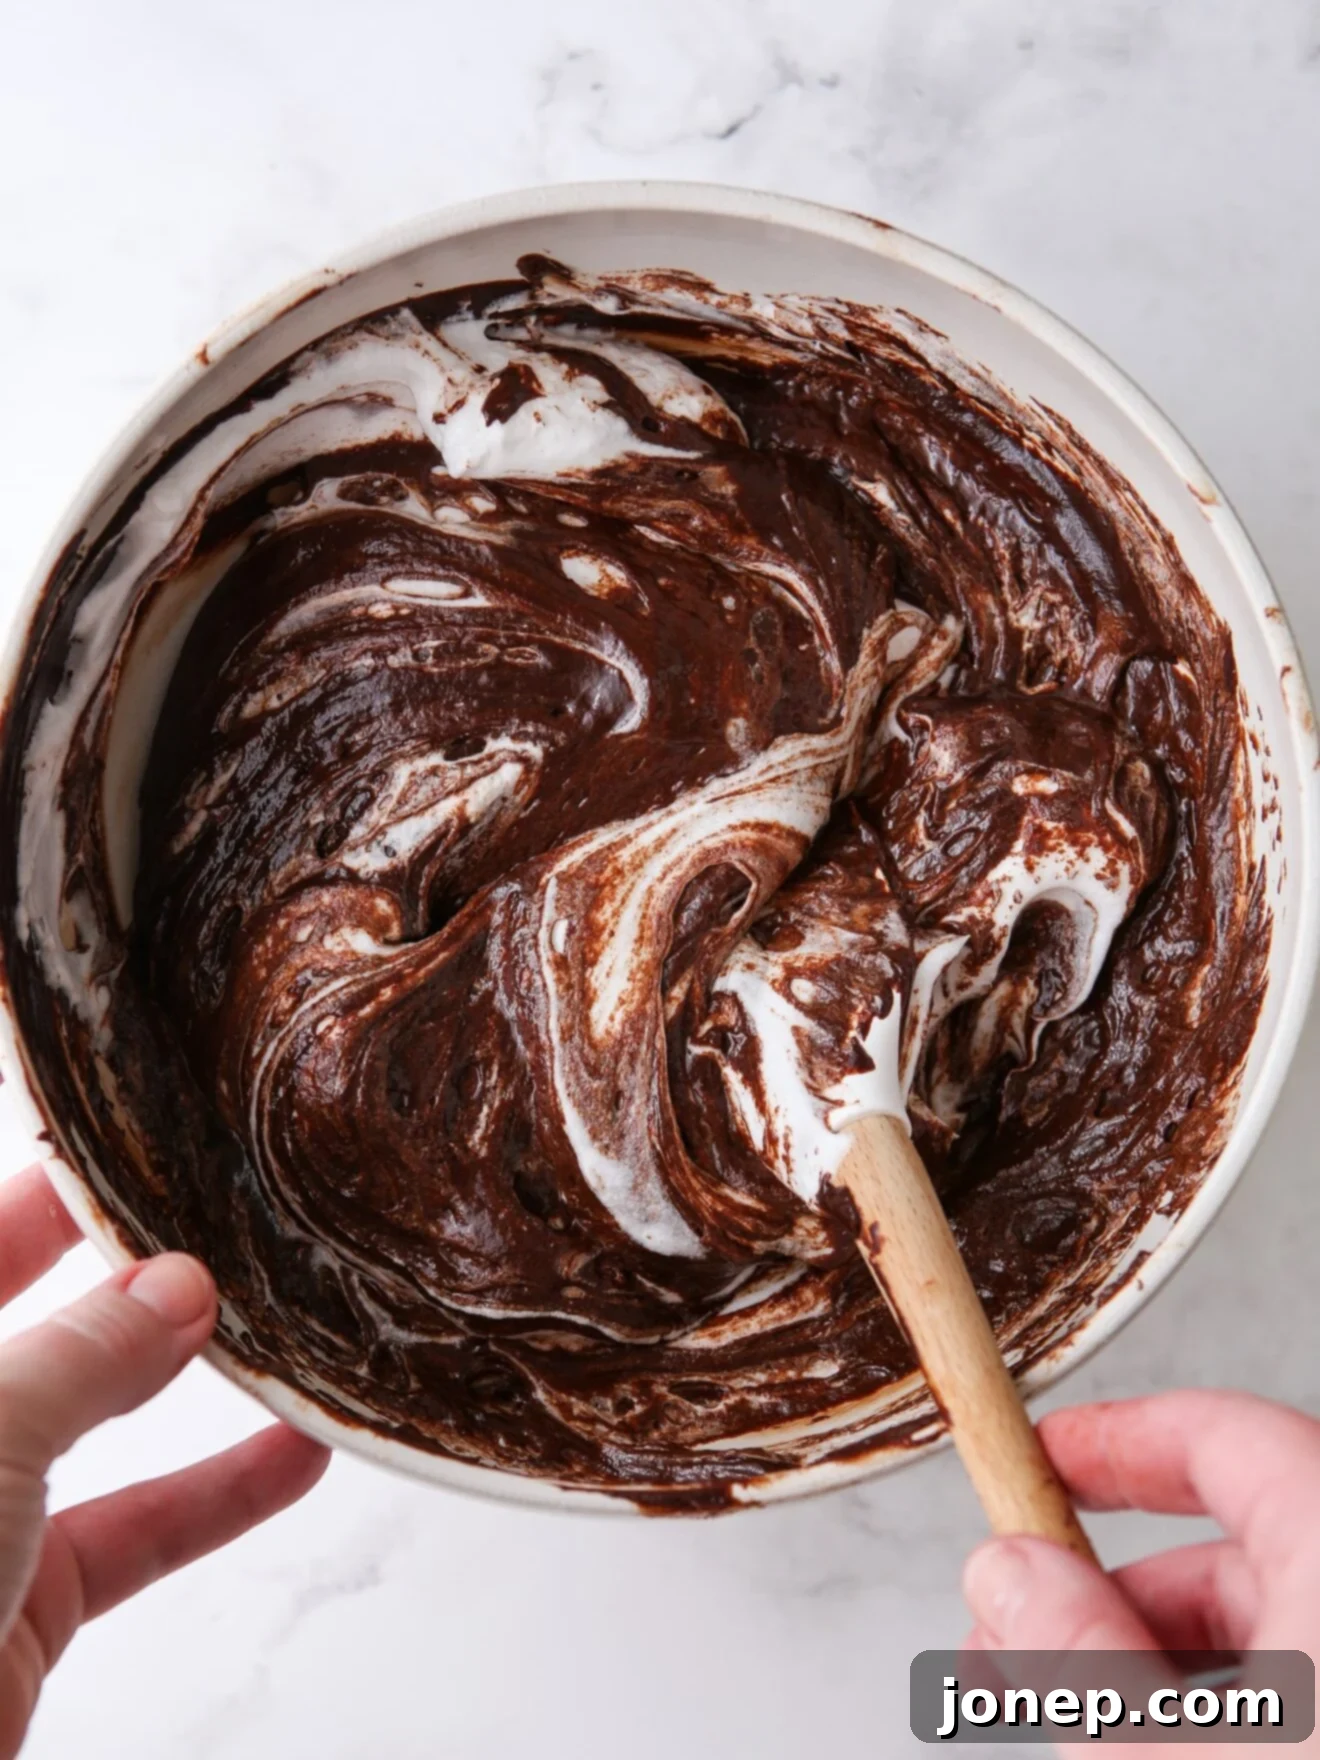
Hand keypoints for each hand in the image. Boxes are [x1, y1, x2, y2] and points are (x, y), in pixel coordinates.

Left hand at [0, 1164, 329, 1756]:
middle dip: (123, 1276)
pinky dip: (215, 1496)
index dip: (44, 1195)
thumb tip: (174, 1286)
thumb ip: (83, 1354)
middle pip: (33, 1328)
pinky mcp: (14, 1607)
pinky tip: (293, 1459)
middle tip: (213, 1220)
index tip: (135, 1150)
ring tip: (273, 1329)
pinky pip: (129, 1530)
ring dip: (186, 1385)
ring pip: (91, 1426)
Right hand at [962, 1390, 1319, 1753]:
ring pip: (1277, 1627)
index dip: (1118, 1439)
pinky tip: (1158, 1744)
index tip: (1041, 1457)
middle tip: (1016, 1630)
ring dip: (1156, 1657)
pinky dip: (1232, 1708)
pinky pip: (1309, 1688)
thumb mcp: (1164, 1751)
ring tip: (1069, 1714)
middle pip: (1241, 1547)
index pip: (1226, 1436)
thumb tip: (1010, 1572)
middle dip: (1111, 1585)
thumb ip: (1077, 1653)